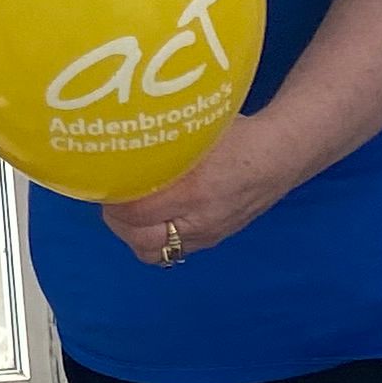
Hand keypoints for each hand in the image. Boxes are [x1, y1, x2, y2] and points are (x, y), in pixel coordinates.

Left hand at [103, 115, 291, 265]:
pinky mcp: (214, 238)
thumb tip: (118, 131)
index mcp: (194, 190)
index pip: (136, 212)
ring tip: (126, 210)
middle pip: (142, 241)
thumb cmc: (237, 135)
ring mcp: (208, 234)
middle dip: (118, 222)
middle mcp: (200, 220)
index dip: (112, 200)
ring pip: (155, 253)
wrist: (280, 155)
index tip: (101, 181)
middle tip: (109, 197)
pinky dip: (155, 238)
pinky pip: (174, 251)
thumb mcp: (196, 129)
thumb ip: (161, 140)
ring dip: (134, 235)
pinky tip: (150, 216)